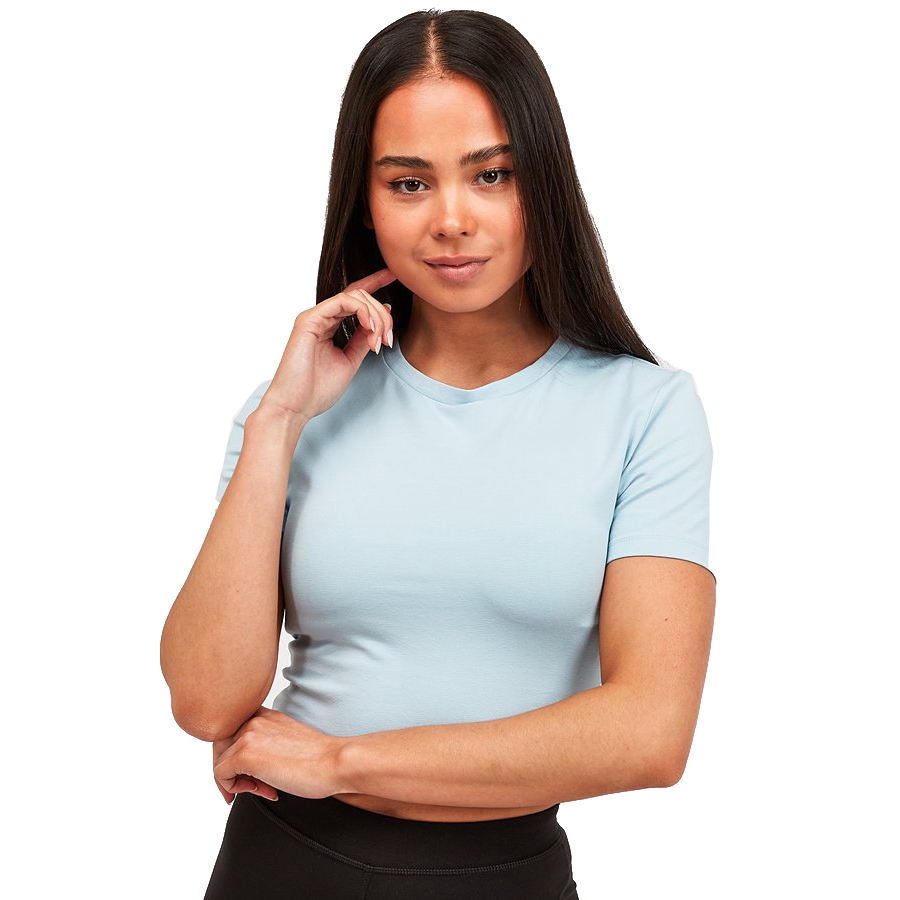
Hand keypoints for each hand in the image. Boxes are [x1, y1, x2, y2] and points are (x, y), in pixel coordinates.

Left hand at [212, 706, 347, 804]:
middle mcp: (254, 719)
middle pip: (220, 744)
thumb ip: (264, 744)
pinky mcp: (245, 754)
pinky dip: (232, 788)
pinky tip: (259, 790)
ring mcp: (248, 735)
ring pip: (218, 760)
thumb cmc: (319, 759)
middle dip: (231, 769)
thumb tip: (243, 766)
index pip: (232, 731)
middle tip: (252, 786)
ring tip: (260, 789)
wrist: (334, 762)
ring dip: (235, 780)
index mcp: (265, 714)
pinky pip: (219, 774)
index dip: (236, 754)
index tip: (251, 774)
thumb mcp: (286, 741)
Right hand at [258, 267, 396, 427]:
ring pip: (354, 296)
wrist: (295, 407)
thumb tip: (382, 317)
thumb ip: (363, 338)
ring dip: (376, 315)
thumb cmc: (317, 390)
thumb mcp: (350, 360)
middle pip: (359, 296)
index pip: (354, 298)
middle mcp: (321, 317)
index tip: (394, 276)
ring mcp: (314, 316)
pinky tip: (371, 328)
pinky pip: (343, 301)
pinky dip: (363, 312)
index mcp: (329, 325)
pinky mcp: (309, 320)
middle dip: (382, 315)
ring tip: (381, 338)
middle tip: (389, 339)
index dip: (375, 283)